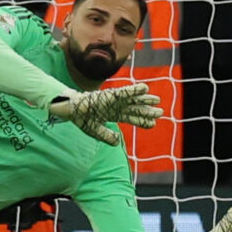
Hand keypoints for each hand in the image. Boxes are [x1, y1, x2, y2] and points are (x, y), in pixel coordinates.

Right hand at [47, 82, 162, 144]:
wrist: (70, 109)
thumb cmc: (82, 118)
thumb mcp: (95, 131)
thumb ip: (106, 136)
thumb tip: (117, 142)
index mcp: (113, 115)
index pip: (131, 119)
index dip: (142, 121)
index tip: (153, 124)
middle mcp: (116, 107)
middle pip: (135, 109)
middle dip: (147, 111)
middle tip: (160, 112)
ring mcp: (114, 100)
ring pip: (133, 100)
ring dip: (145, 99)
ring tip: (157, 99)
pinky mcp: (110, 95)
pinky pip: (124, 92)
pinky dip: (134, 90)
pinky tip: (144, 88)